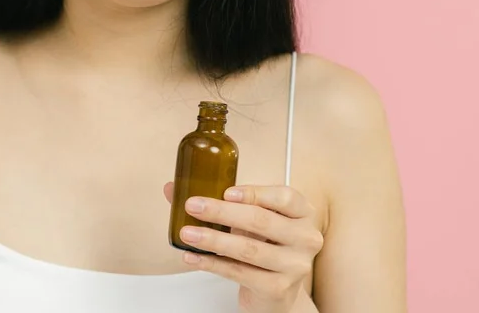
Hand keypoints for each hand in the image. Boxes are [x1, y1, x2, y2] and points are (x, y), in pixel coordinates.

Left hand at [164, 183, 322, 312]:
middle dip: (222, 212)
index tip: (225, 191)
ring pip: (248, 249)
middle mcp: (306, 238)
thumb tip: (172, 189)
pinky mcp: (278, 288)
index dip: (254, 193)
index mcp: (303, 213)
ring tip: (187, 233)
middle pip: (261, 220)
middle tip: (193, 206)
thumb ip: (218, 201)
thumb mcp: (249, 219)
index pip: (285, 197)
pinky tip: (192, 257)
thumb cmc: (262, 245)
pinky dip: (212, 264)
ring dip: (213, 240)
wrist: (275, 290)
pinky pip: (239, 273)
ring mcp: (295, 265)